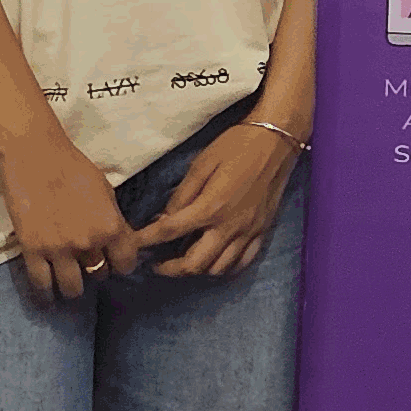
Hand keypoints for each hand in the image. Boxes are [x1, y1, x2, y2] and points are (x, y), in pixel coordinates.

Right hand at [5, 127, 140, 303]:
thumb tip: (119, 243)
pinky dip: (46, 293)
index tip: (116, 262)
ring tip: (69, 279)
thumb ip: (113, 221)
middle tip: (88, 263)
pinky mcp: (32, 250)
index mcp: (110, 226)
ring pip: (72, 288)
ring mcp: (58, 250)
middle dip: (96, 270)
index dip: (122, 264)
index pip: (126, 263)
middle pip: (99, 275)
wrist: (34, 155)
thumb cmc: (73, 167)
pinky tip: (48, 294)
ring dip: (73, 286)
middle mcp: (88, 243)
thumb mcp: (106, 192)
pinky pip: (42, 285)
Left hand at [134, 123, 303, 279]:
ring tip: (184, 260)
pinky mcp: (262, 232)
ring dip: (197, 270)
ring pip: (218, 269)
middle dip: (170, 269)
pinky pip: (242, 263)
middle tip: (157, 264)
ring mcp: (248, 233)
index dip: (147, 241)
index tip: (133, 246)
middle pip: (195, 264)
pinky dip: (224, 268)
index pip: (170, 232)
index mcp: (210, 207)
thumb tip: (165, 217)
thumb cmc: (237, 145)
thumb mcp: (202, 163)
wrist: (277, 140)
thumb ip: (182, 194)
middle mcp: (229, 227)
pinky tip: (214, 258)